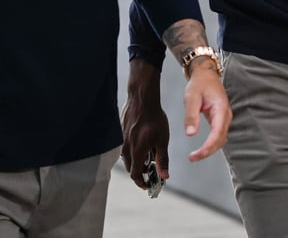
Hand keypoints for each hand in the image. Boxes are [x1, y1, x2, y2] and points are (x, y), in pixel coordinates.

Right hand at [122, 60, 169, 186]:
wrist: (142, 100)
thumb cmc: (154, 119)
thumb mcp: (162, 140)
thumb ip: (162, 160)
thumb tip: (164, 176)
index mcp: (136, 152)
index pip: (136, 175)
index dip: (142, 183)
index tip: (149, 186)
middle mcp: (127, 148)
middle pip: (131, 168)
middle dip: (140, 174)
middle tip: (151, 174)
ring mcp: (123, 140)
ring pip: (128, 158)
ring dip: (137, 163)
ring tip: (149, 159)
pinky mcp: (122, 134)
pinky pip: (126, 148)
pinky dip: (134, 152)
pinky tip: (144, 146)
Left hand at [181, 58, 229, 161]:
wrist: (206, 75)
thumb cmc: (199, 84)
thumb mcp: (191, 98)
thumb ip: (191, 116)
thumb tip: (190, 134)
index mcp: (220, 108)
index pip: (217, 132)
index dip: (208, 146)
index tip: (198, 154)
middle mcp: (225, 114)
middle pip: (220, 139)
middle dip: (208, 151)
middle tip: (193, 158)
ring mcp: (224, 118)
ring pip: (220, 139)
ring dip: (210, 149)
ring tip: (195, 156)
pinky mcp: (220, 120)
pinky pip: (218, 135)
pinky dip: (211, 144)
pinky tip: (202, 148)